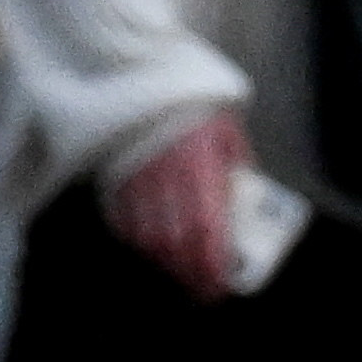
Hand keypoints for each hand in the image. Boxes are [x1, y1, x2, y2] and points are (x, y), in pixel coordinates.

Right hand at [102, 106, 251, 300]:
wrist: (138, 70)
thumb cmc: (189, 100)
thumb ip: (237, 163)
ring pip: (146, 235)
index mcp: (199, 169)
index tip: (219, 288)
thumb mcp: (225, 128)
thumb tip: (249, 197)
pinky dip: (132, 236)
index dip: (212, 266)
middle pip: (175, 243)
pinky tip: (144, 244)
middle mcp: (166, 179)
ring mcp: (136, 177)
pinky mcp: (113, 171)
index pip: (207, 232)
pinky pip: (119, 216)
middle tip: (199, 290)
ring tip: (175, 271)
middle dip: (188, 273)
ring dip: (162, 260)